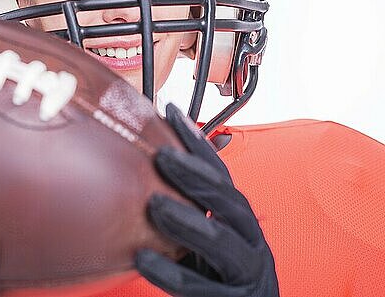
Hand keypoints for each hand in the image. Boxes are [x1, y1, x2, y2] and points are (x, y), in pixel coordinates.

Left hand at [135, 104, 278, 296]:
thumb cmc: (221, 275)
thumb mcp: (210, 236)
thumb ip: (190, 207)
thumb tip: (148, 166)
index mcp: (240, 220)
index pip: (221, 174)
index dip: (198, 143)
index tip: (172, 114)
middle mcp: (250, 240)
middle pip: (228, 200)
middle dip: (196, 174)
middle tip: (161, 155)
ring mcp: (246, 272)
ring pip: (222, 240)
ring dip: (188, 220)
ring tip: (154, 204)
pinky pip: (200, 288)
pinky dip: (171, 272)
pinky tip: (143, 259)